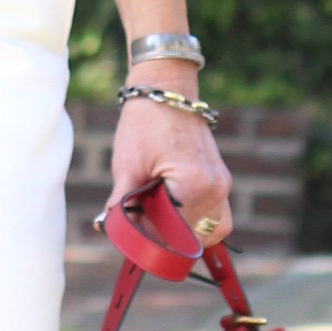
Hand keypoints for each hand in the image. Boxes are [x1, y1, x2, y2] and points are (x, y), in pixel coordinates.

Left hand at [108, 92, 230, 246]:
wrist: (166, 90)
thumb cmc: (145, 123)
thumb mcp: (127, 165)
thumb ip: (122, 202)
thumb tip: (108, 229)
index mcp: (194, 186)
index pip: (171, 234)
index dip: (147, 240)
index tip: (127, 237)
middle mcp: (215, 190)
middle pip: (191, 238)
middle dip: (164, 237)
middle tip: (138, 224)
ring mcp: (223, 186)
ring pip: (207, 233)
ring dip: (183, 234)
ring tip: (156, 218)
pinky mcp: (221, 181)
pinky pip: (214, 217)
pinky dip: (194, 221)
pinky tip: (171, 211)